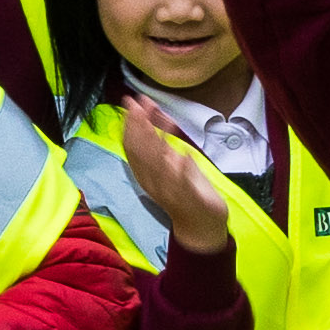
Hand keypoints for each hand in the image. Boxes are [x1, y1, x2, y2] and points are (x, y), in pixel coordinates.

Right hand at [116, 92, 235, 255]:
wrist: (198, 226)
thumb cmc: (184, 191)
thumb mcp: (171, 162)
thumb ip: (163, 140)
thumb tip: (153, 112)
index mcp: (147, 173)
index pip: (133, 145)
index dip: (130, 123)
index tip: (132, 102)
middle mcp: (154, 181)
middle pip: (141, 152)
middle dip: (138, 126)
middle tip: (137, 104)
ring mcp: (171, 190)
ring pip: (157, 165)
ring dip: (154, 141)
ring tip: (153, 119)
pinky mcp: (190, 199)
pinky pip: (183, 184)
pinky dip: (182, 171)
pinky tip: (183, 156)